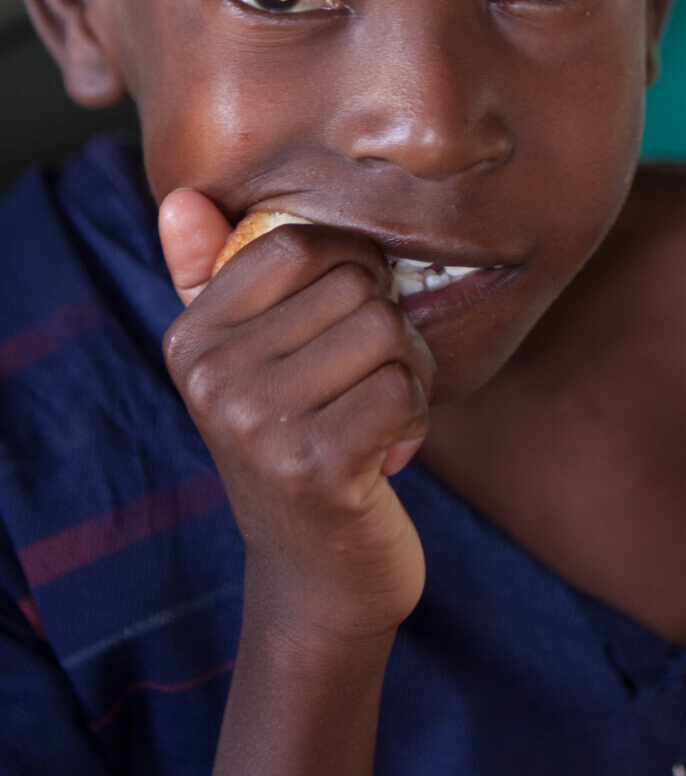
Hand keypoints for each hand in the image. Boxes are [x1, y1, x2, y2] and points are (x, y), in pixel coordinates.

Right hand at [159, 190, 435, 641]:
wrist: (317, 577)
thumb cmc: (295, 446)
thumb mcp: (248, 363)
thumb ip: (214, 277)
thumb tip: (181, 198)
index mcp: (192, 340)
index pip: (297, 244)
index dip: (349, 273)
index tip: (340, 330)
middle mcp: (212, 378)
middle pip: (354, 284)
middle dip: (386, 329)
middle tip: (364, 385)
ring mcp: (257, 424)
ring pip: (385, 330)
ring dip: (406, 375)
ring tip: (376, 417)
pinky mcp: (313, 467)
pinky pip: (402, 390)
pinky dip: (414, 419)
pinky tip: (386, 454)